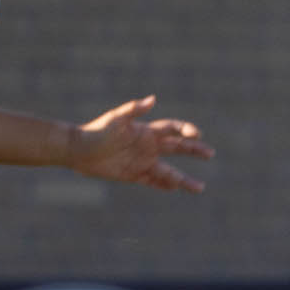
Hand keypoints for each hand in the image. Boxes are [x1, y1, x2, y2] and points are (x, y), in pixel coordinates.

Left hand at [67, 95, 212, 192]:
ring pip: (169, 171)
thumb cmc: (96, 132)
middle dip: (194, 151)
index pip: (172, 129)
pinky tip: (175, 190)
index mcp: (146, 131)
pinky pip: (153, 182)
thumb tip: (153, 99)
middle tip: (210, 154)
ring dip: (184, 179)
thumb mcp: (115, 119)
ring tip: (200, 188)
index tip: (196, 135)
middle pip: (177, 148)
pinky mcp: (133, 175)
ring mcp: (142, 162)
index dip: (186, 130)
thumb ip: (134, 110)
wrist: (78, 150)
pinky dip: (165, 186)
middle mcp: (148, 146)